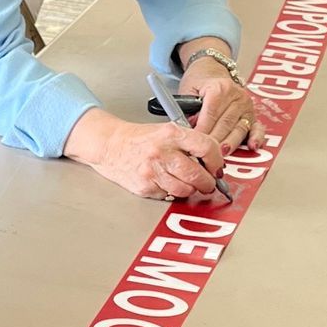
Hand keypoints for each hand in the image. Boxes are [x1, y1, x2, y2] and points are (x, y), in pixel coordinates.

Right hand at [64, 107, 223, 202]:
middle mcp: (162, 152)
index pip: (207, 147)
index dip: (217, 161)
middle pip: (198, 175)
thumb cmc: (140, 139)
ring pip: (185, 190)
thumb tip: (212, 163)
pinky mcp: (145, 187)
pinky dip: (171, 192)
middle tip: (208, 184)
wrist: (110, 146)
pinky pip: (169, 195)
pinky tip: (166, 182)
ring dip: (191, 190)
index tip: (217, 168)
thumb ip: (189, 143)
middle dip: (207, 183)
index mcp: (172, 134)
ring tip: (187, 183)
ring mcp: (153, 171)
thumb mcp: (166, 131)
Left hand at [176, 62, 255, 153]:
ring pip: (238, 130)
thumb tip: (189, 131)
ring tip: (219, 156)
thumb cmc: (199, 82)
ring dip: (229, 144)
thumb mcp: (188, 90)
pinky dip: (256, 138)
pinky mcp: (252, 114)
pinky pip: (257, 128)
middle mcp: (236, 96)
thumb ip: (188, 109)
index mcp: (220, 88)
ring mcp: (246, 105)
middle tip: (204, 156)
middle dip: (214, 142)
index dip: (201, 132)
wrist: (211, 70)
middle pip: (225, 125)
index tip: (193, 145)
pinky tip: (252, 146)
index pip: (210, 115)